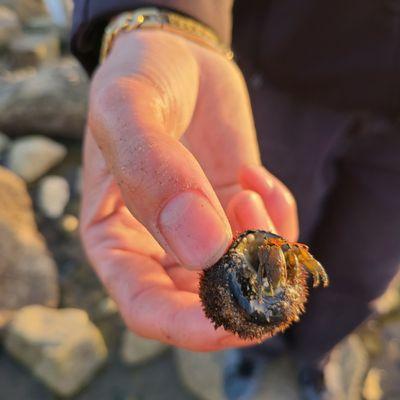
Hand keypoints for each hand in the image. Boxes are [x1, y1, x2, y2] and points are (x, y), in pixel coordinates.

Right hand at [81, 30, 297, 350]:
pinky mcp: (236, 212)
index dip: (188, 328)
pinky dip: (280, 219)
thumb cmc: (139, 78)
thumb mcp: (129, 110)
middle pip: (202, 304)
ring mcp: (203, 231)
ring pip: (245, 277)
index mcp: (116, 239)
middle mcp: (160, 246)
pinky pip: (271, 240)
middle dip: (245, 293)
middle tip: (266, 253)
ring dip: (264, 246)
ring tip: (249, 189)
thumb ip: (155, 173)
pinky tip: (258, 178)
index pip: (146, 308)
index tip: (234, 321)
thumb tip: (203, 249)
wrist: (178, 57)